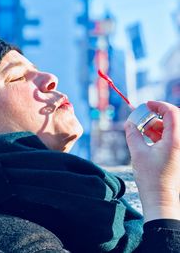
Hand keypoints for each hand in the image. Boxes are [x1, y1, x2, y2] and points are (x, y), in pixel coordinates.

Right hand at [124, 101, 179, 221]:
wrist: (160, 198)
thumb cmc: (150, 178)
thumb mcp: (137, 153)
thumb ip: (132, 134)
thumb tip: (128, 123)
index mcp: (175, 140)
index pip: (172, 112)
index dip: (159, 105)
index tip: (147, 104)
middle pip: (174, 118)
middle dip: (158, 115)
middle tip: (144, 116)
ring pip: (172, 127)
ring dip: (158, 125)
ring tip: (142, 129)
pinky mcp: (178, 153)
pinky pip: (171, 137)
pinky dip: (160, 133)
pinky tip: (148, 137)